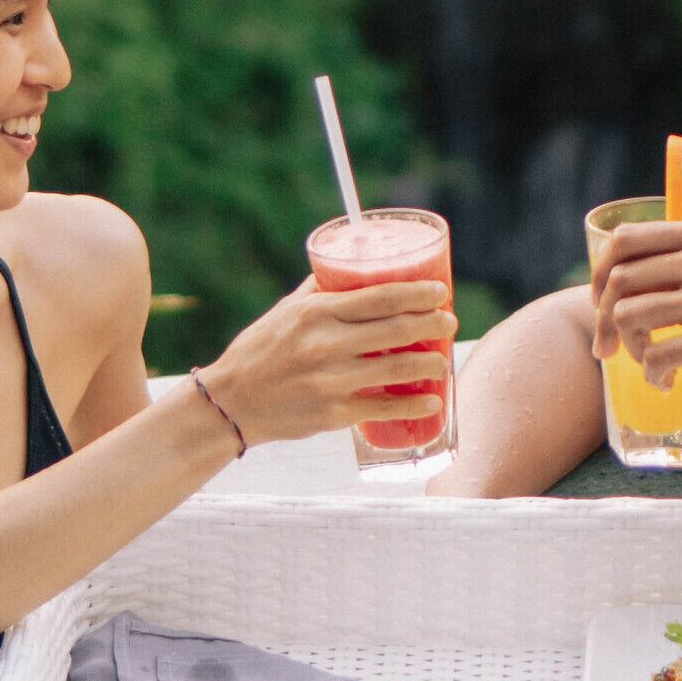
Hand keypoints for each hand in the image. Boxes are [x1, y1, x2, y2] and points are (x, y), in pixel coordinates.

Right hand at [205, 274, 456, 447]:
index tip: (440, 291)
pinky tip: (432, 401)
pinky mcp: (332, 413)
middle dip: (432, 323)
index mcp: (316, 313)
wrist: (231, 403)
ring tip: (443, 359)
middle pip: (395, 330)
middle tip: (450, 321)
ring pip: (396, 369)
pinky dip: (413, 404)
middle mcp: (325, 344)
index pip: (379, 297)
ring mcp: (330, 381)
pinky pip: (383, 408)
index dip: (416, 293)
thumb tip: (351, 267)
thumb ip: (320, 291)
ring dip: (429, 364)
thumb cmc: (260, 351)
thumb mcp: (285, 312)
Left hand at [588, 216, 681, 414]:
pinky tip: (668, 383)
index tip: (599, 301)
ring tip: (650, 364)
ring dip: (628, 348)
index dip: (599, 272)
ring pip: (628, 316)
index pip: (626, 239)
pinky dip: (652, 375)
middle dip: (601, 318)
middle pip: (618, 280)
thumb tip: (642, 272)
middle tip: (606, 348)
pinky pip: (656, 356)